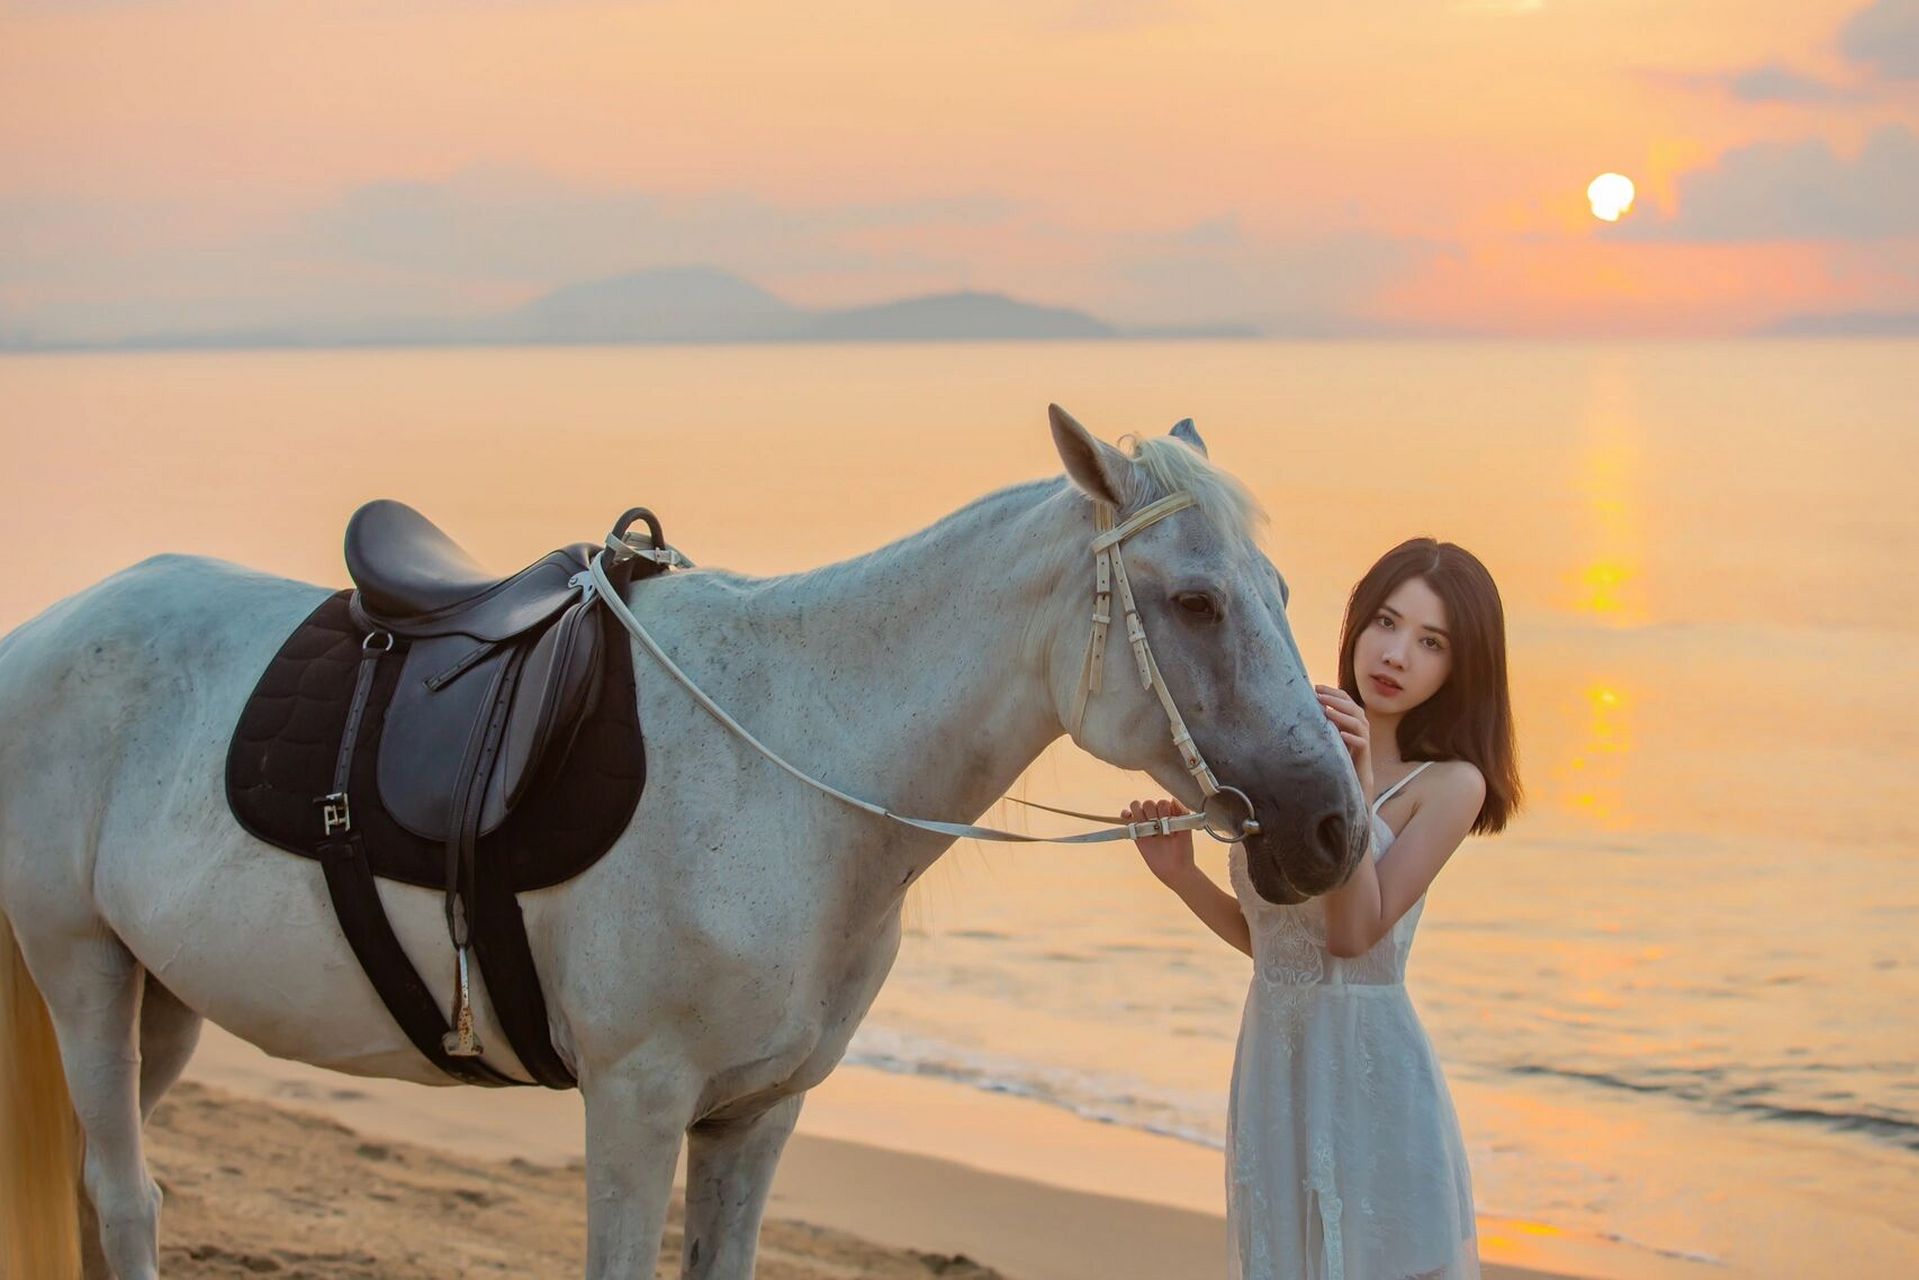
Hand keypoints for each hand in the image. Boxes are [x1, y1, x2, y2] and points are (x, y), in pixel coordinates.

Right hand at [1124, 798, 1194, 887]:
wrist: (1175, 870)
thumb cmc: (1184, 850)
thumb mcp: (1187, 830)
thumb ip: (1182, 812)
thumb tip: (1172, 799)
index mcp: (1169, 814)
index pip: (1162, 802)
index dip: (1165, 811)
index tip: (1170, 823)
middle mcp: (1157, 817)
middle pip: (1148, 803)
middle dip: (1154, 814)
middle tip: (1160, 828)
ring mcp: (1146, 825)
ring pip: (1137, 808)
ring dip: (1141, 814)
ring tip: (1149, 828)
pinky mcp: (1137, 835)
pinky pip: (1127, 819)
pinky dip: (1125, 814)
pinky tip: (1129, 817)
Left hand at [1315, 684, 1373, 800]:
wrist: (1355, 770)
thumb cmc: (1341, 746)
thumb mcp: (1332, 728)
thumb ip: (1326, 716)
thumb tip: (1306, 702)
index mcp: (1354, 714)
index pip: (1344, 697)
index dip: (1331, 691)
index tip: (1316, 687)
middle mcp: (1361, 722)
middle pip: (1350, 706)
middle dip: (1334, 700)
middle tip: (1318, 697)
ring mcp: (1364, 735)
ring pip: (1356, 722)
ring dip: (1341, 716)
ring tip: (1327, 713)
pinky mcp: (1364, 749)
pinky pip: (1360, 741)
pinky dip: (1350, 737)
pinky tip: (1340, 734)